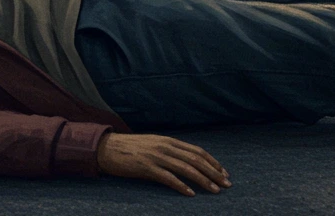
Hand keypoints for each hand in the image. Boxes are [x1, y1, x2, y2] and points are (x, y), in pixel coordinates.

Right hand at [96, 133, 230, 196]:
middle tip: (227, 184)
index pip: (197, 151)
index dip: (213, 162)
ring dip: (203, 180)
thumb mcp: (153, 145)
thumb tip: (186, 161)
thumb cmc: (130, 149)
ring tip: (215, 190)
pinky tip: (191, 194)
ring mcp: (156, 157)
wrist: (107, 148)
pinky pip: (168, 178)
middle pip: (196, 160)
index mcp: (168, 141)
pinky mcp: (146, 167)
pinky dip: (181, 186)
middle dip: (214, 172)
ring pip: (186, 168)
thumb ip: (169, 151)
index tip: (224, 173)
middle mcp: (165, 147)